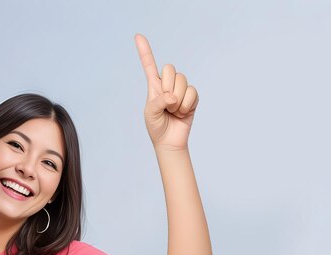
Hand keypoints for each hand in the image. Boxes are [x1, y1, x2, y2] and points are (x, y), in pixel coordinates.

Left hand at [134, 33, 198, 150]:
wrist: (169, 142)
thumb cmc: (156, 127)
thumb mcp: (150, 113)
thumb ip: (158, 101)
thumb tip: (173, 97)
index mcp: (154, 86)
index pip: (149, 65)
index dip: (144, 51)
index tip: (138, 36)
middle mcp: (168, 85)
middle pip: (170, 69)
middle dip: (168, 86)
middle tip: (166, 104)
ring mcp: (181, 90)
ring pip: (182, 81)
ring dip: (178, 99)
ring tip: (174, 111)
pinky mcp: (192, 98)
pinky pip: (192, 92)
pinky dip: (186, 105)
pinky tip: (182, 113)